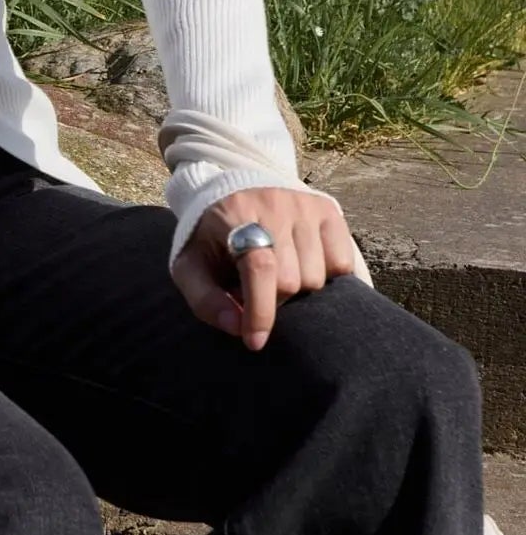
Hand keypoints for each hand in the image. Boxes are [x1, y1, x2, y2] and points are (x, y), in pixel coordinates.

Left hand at [170, 187, 359, 350]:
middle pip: (291, 279)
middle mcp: (274, 204)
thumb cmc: (213, 240)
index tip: (255, 341)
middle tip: (260, 292)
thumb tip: (236, 327)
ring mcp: (304, 206)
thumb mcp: (191, 267)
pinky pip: (343, 263)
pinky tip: (305, 267)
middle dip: (275, 299)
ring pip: (319, 276)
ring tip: (280, 276)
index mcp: (235, 215)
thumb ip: (205, 299)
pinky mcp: (328, 210)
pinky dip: (328, 276)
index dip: (260, 310)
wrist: (232, 192)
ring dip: (300, 290)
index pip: (260, 268)